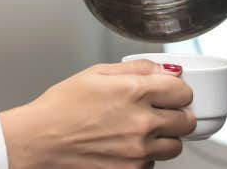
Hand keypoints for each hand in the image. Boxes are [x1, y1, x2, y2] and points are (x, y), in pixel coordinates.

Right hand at [0, 60, 196, 168]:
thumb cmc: (61, 107)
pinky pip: (153, 163)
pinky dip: (146, 156)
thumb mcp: (96, 73)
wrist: (40, 140)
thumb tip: (163, 69)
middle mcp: (142, 123)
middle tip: (161, 112)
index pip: (183, 92)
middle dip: (177, 114)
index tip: (170, 92)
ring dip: (165, 138)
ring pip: (175, 146)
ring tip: (141, 130)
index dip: (177, 90)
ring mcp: (138, 151)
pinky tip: (126, 145)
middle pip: (187, 121)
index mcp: (135, 92)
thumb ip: (136, 68)